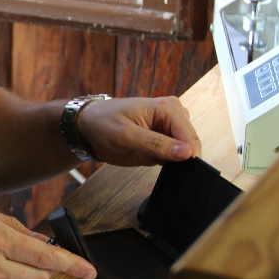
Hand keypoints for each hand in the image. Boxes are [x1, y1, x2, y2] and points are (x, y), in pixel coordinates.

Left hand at [77, 95, 201, 167]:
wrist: (88, 127)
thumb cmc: (102, 123)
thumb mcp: (126, 135)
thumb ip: (156, 144)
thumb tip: (186, 153)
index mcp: (168, 108)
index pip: (189, 135)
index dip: (189, 156)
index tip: (182, 171)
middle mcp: (173, 116)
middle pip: (191, 144)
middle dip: (182, 159)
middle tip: (160, 165)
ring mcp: (169, 130)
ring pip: (185, 152)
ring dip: (175, 162)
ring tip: (153, 161)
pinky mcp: (164, 142)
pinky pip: (174, 157)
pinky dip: (168, 164)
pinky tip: (154, 163)